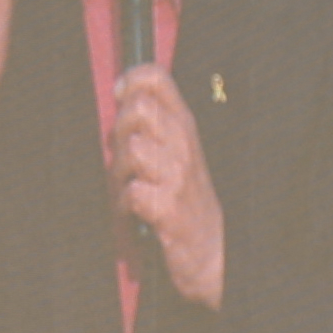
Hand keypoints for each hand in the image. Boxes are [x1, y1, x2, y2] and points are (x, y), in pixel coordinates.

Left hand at [108, 61, 225, 309]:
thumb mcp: (176, 152)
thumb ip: (152, 124)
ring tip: (130, 186)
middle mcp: (183, 147)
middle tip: (126, 157)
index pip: (157, 79)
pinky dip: (125, 204)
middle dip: (119, 131)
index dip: (130, 82)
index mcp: (184, 127)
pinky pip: (131, 192)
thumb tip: (120, 97)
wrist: (212, 252)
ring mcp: (177, 177)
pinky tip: (135, 212)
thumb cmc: (185, 200)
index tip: (121, 97)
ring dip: (120, 171)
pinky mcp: (168, 209)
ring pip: (132, 149)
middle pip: (139, 109)